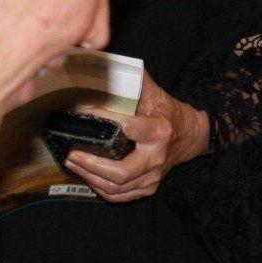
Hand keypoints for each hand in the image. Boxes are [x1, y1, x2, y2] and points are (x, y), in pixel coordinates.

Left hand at [60, 73, 209, 201]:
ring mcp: (153, 177)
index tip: (80, 114)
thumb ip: (131, 81)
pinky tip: (87, 175)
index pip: (125, 128)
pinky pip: (119, 196)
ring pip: (116, 188)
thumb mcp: (154, 92)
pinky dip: (99, 188)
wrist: (191, 136)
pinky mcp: (148, 188)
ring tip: (72, 162)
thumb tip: (101, 66)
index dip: (100, 120)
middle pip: (120, 172)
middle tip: (70, 152)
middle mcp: (157, 158)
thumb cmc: (168, 112)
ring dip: (89, 177)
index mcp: (159, 132)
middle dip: (90, 164)